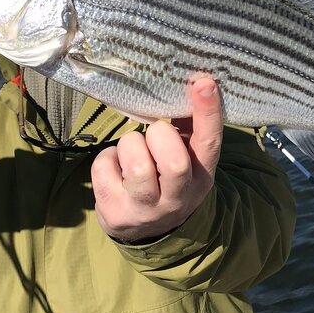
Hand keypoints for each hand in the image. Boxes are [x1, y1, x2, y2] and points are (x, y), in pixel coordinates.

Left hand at [92, 77, 222, 242]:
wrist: (147, 231)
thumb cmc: (168, 180)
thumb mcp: (187, 160)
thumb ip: (189, 126)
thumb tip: (190, 82)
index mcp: (201, 178)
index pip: (208, 145)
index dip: (207, 113)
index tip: (203, 83)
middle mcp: (177, 199)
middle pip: (174, 162)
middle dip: (159, 136)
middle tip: (153, 135)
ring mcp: (144, 210)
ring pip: (136, 164)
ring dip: (130, 145)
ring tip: (132, 154)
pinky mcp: (113, 212)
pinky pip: (104, 165)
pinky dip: (108, 158)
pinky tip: (115, 170)